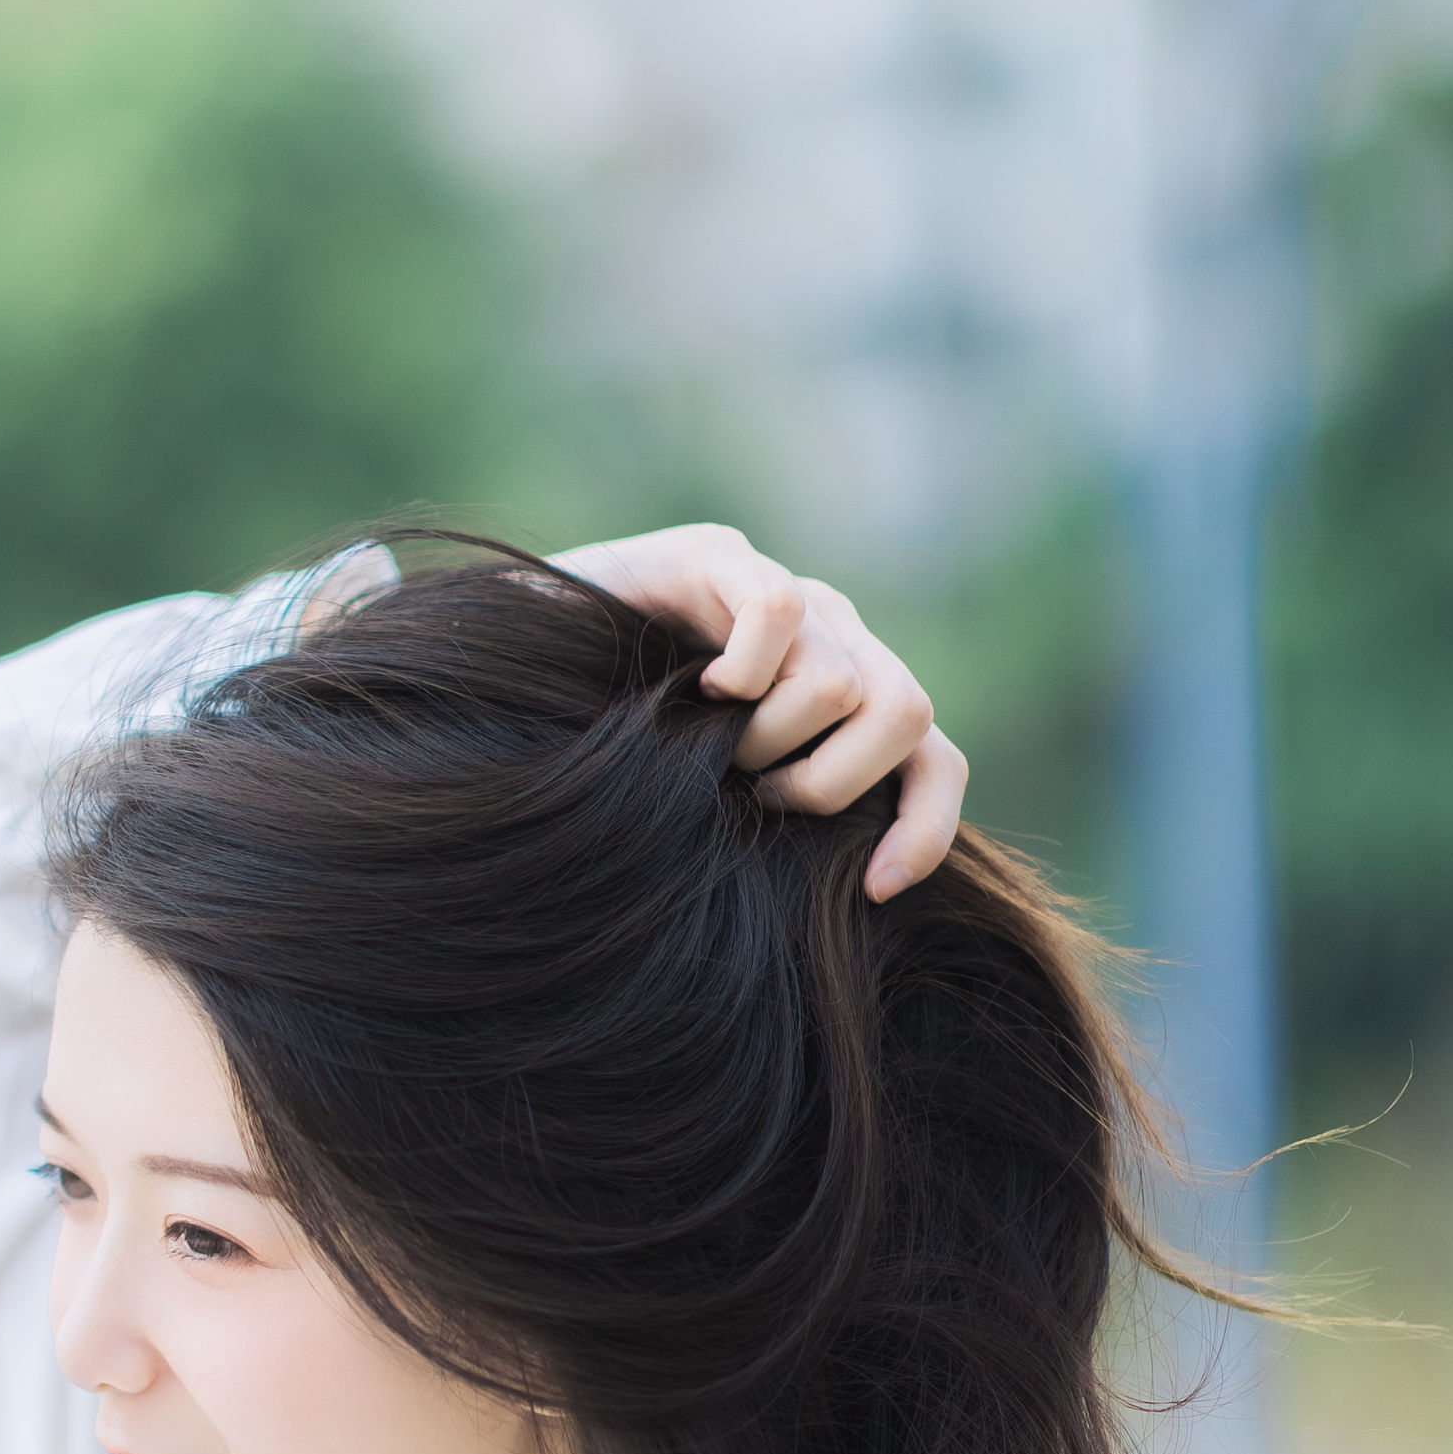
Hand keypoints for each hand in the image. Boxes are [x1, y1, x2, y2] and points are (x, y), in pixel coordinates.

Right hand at [555, 523, 966, 896]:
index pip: (933, 759)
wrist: (519, 663)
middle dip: (830, 782)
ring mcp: (782, 592)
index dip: (925, 828)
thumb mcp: (722, 803)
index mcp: (846, 698)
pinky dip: (741, 673)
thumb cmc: (617, 749)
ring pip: (839, 683)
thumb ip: (790, 820)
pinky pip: (776, 614)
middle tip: (754, 794)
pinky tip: (693, 689)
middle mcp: (831, 636)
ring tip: (709, 741)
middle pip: (906, 713)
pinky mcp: (719, 555)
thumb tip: (870, 898)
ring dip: (767, 737)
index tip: (874, 890)